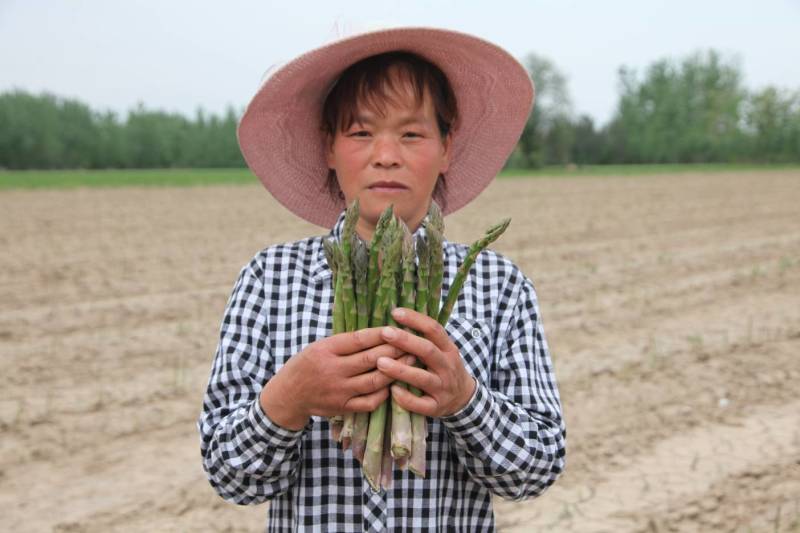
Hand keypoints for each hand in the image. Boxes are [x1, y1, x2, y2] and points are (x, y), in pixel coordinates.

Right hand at [260, 328, 412, 429]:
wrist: (288, 395)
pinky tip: (395, 384)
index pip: (359, 339)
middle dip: (395, 350)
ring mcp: (339, 391)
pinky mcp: (343, 408)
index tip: (398, 328)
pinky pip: (370, 402)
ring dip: (396, 371)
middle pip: (371, 359)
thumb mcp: (319, 346)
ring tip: (411, 362)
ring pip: (375, 381)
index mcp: (326, 350)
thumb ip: (345, 343)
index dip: (381, 334)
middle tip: (413, 343)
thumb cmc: (307, 365)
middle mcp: (333, 370)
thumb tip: (378, 334)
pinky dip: (385, 393)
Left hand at [376, 308, 476, 417]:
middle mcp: (447, 367)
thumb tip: (397, 315)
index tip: (395, 312)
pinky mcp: (436, 407)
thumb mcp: (442, 350)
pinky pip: (421, 404)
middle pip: (428, 351)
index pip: (434, 329)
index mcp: (448, 349)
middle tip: (385, 333)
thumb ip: (425, 337)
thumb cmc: (443, 368)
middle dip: (406, 341)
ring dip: (401, 370)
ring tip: (380, 362)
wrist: (463, 397)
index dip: (415, 319)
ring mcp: (442, 388)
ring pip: (422, 378)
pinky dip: (406, 398)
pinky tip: (391, 390)